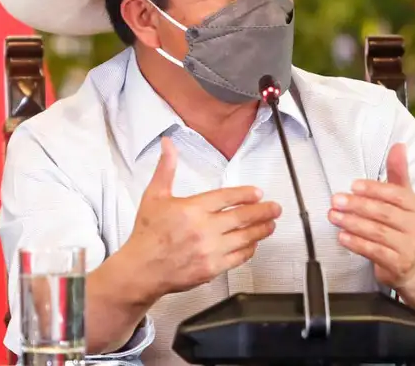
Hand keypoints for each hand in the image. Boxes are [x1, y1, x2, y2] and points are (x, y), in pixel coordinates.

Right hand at [122, 137, 281, 299]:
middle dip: (264, 211)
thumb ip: (166, 169)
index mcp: (192, 209)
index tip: (258, 193)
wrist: (140, 270)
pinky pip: (239, 257)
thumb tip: (169, 145)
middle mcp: (203, 229)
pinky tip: (254, 243)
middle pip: (243, 216)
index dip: (247, 194)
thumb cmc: (147, 235)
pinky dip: (250, 249)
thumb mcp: (154, 196)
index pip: (228, 197)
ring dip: (262, 229)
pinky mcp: (212, 268)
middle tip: (275, 208)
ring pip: (245, 237)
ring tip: (271, 224)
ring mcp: (209, 250)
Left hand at [329, 143, 414, 288]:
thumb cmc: (405, 226)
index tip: (354, 185)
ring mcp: (409, 247)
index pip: (396, 195)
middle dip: (358, 206)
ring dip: (353, 223)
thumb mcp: (404, 198)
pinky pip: (374, 251)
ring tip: (334, 216)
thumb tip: (398, 146)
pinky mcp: (398, 264)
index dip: (374, 189)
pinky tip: (342, 236)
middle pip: (385, 213)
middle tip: (336, 200)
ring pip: (377, 232)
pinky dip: (357, 243)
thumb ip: (398, 173)